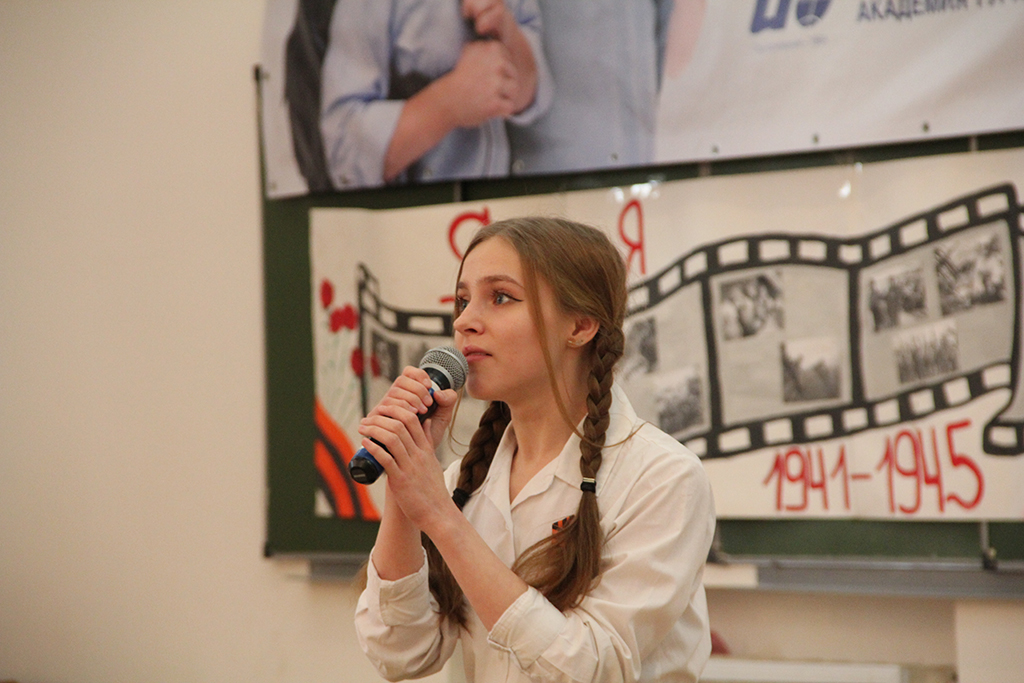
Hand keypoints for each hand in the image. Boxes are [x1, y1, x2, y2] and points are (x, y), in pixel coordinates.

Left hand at [358, 368, 458, 529]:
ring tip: (363, 427)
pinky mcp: (401, 480)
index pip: (413, 419)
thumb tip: (426, 422)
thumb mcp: (433, 461)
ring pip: (392, 438)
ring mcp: (410, 467)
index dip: (396, 409)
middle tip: (368, 417)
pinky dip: (374, 448)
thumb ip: (428, 442)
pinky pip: (386, 459)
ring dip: (374, 429)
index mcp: (426, 450)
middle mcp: (419, 455)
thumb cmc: (433, 490)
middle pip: (400, 425)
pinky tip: (365, 443)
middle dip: (381, 417)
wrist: (438, 514)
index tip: (383, 408)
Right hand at [460, 0, 536, 113]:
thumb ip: (487, 46)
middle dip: (503, 85)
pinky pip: (510, 108)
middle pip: (515, 76)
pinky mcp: (495, 103)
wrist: (446, 101)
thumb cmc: (460, 78)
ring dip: (503, 98)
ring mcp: (496, 84)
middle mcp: (496, 64)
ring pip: (515, 92)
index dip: (500, 72)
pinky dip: (501, 111)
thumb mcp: (470, 52)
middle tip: (484, 89)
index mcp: (493, 49)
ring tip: (487, 98)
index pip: (510, 62)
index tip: (483, 75)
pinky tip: (487, 108)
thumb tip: (501, 42)